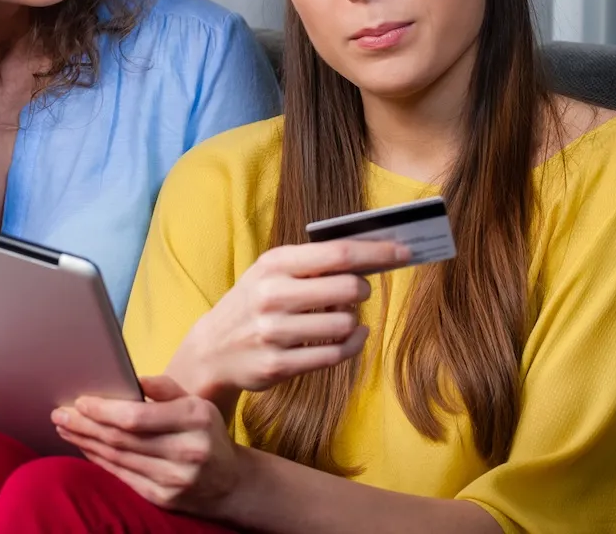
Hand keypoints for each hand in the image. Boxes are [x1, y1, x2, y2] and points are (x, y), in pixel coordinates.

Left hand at [54, 375, 240, 516]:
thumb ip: (166, 388)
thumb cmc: (206, 434)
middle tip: (59, 413)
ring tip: (64, 428)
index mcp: (194, 419)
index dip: (104, 410)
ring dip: (86, 442)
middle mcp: (186, 451)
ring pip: (118, 458)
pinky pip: (122, 476)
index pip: (137, 416)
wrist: (231, 483)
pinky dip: (99, 460)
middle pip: (122, 438)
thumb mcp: (197, 404)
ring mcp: (174, 479)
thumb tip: (132, 377)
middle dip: (85, 425)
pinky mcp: (163, 498)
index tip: (80, 400)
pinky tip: (85, 447)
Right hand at [167, 239, 409, 410]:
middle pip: (348, 287)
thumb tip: (371, 254)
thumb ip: (313, 264)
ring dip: (352, 320)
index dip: (377, 252)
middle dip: (362, 289)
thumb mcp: (271, 273)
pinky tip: (352, 336)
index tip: (404, 251)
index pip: (338, 253)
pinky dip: (353, 344)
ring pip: (345, 322)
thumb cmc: (253, 304)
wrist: (211, 351)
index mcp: (273, 264)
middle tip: (358, 291)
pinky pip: (337, 354)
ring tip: (339, 317)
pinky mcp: (280, 364)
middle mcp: (271, 294)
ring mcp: (274, 331)